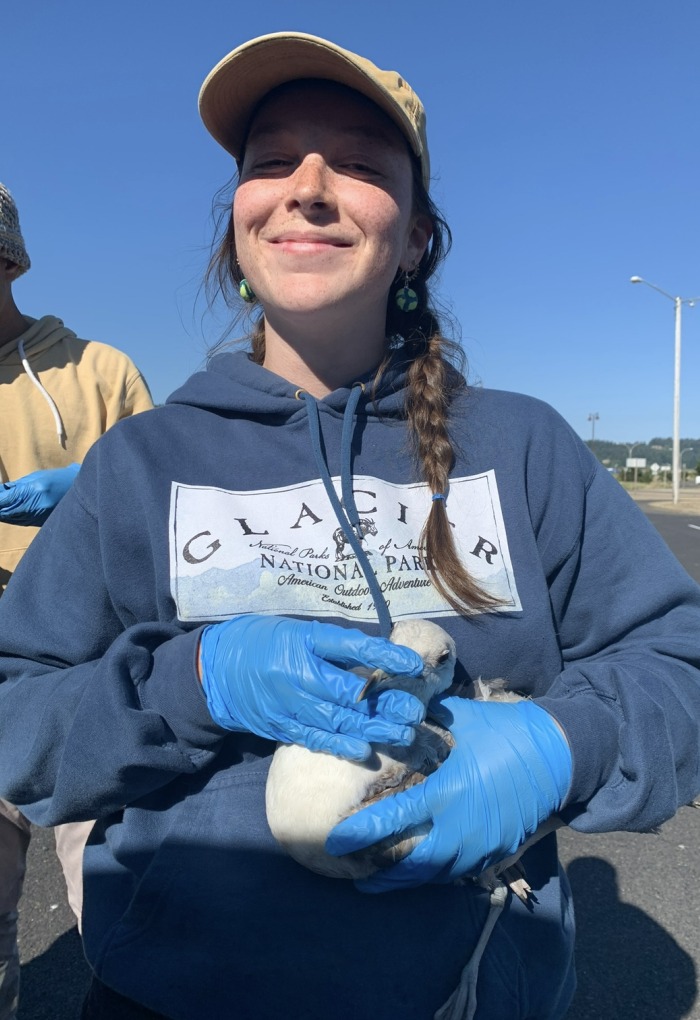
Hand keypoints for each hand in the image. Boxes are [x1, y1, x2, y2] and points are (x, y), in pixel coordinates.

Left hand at [0, 464, 79, 525]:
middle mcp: (37, 507)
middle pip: (7, 512)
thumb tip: (1, 491)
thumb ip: (18, 485)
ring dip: (2, 514)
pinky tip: (6, 513)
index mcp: (36, 491)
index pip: (7, 499)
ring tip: (0, 508)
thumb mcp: (38, 477)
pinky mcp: (41, 523)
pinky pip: (21, 522)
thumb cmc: (61, 479)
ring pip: (13, 519)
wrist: (83, 492)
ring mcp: (40, 517)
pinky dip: (11, 518)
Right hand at [199, 615, 424, 760]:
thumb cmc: (264, 643)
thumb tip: (380, 655)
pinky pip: (314, 738)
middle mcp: (298, 673)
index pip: (352, 647)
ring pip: (336, 720)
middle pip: (349, 691)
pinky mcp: (281, 725)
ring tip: (401, 734)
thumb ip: (336, 646)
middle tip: (415, 711)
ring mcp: (289, 703)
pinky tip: (363, 750)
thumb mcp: (299, 631)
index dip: (385, 655)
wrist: (217, 670)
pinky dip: (339, 745)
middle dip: (385, 703)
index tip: (414, 665)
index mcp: (305, 642)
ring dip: (372, 729)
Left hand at [325, 696, 571, 889]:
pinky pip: (461, 871)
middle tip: (354, 881)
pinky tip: (422, 872)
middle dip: (380, 878)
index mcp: (446, 792)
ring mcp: (481, 845)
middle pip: (412, 865)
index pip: (393, 820)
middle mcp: (461, 827)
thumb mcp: (459, 716)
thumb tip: (389, 708)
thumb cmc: (505, 731)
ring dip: (407, 881)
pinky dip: (437, 875)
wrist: (559, 755)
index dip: (360, 833)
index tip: (334, 841)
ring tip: (380, 883)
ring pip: (436, 874)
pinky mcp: (498, 852)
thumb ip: (422, 717)